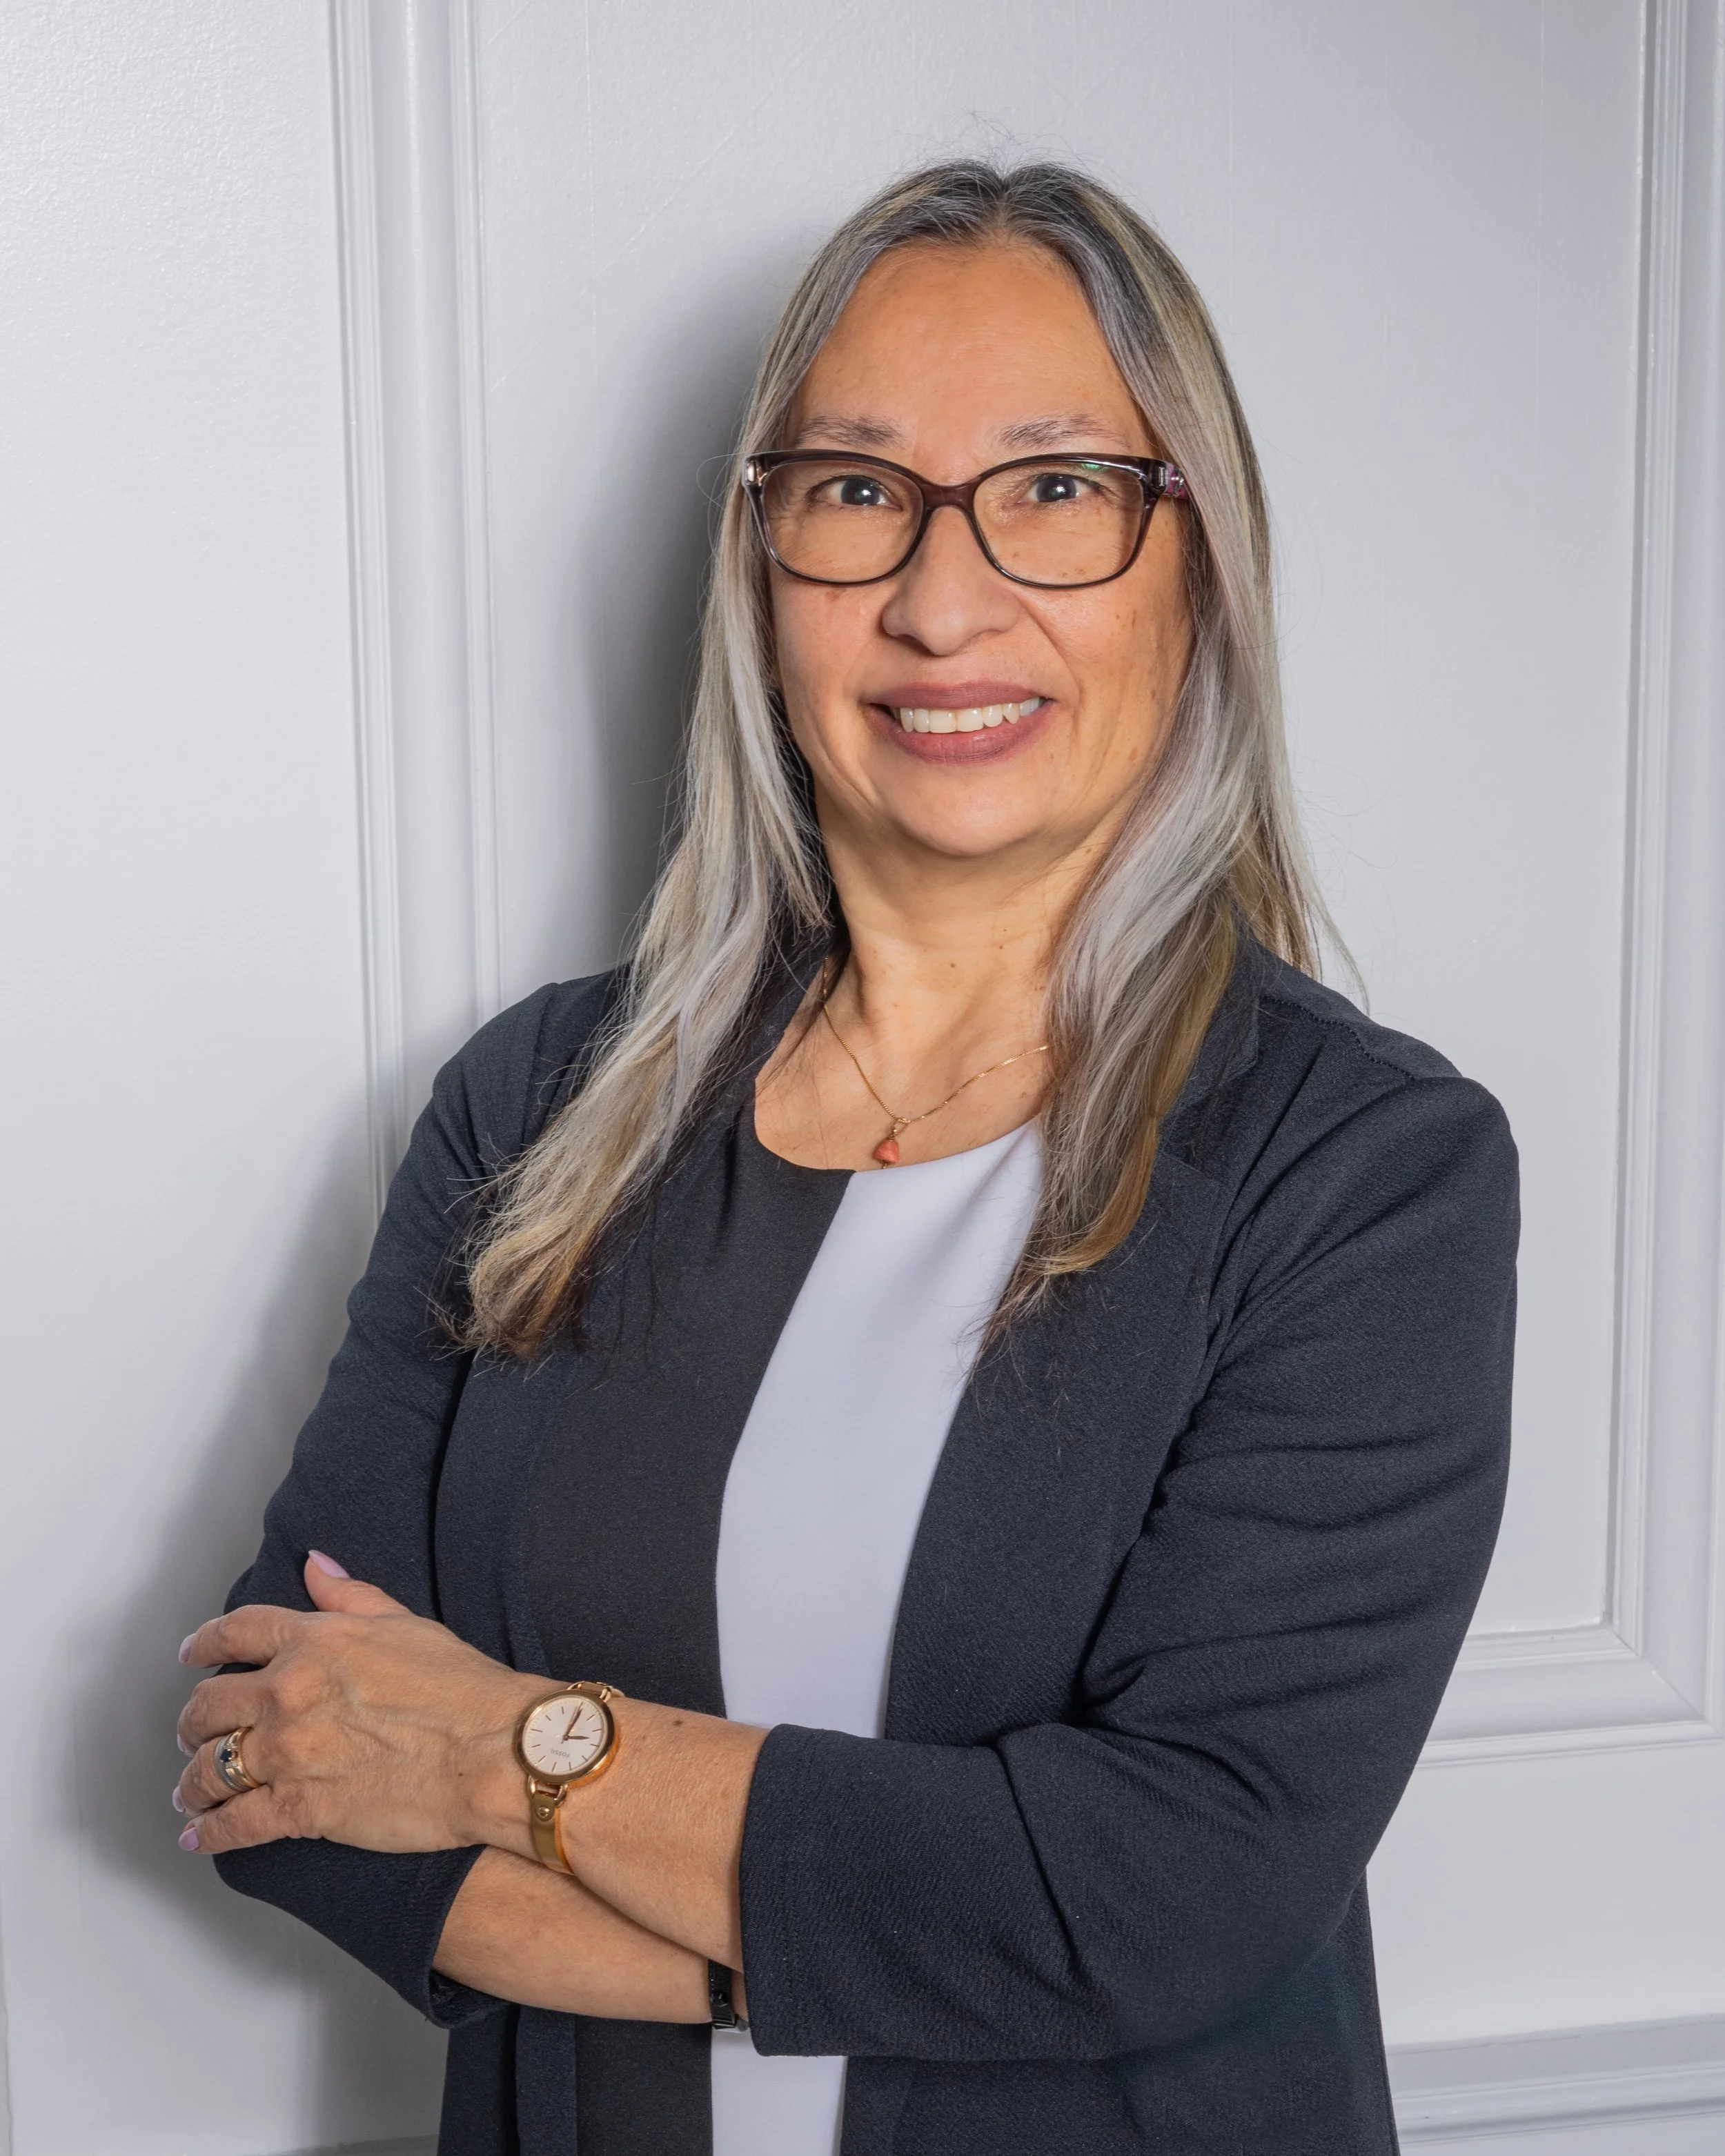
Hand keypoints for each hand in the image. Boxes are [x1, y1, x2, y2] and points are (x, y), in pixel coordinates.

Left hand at [173, 1555, 546, 1859]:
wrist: (491, 1752)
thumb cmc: (462, 1689)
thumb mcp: (405, 1624)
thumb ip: (350, 1595)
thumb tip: (315, 1565)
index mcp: (314, 1641)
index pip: (236, 1632)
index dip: (205, 1644)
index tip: (192, 1654)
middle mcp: (288, 1692)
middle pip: (207, 1705)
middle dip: (193, 1722)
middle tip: (193, 1733)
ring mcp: (287, 1752)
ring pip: (208, 1768)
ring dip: (192, 1782)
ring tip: (190, 1792)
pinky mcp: (297, 1808)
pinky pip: (230, 1825)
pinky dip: (207, 1833)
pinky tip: (198, 1836)